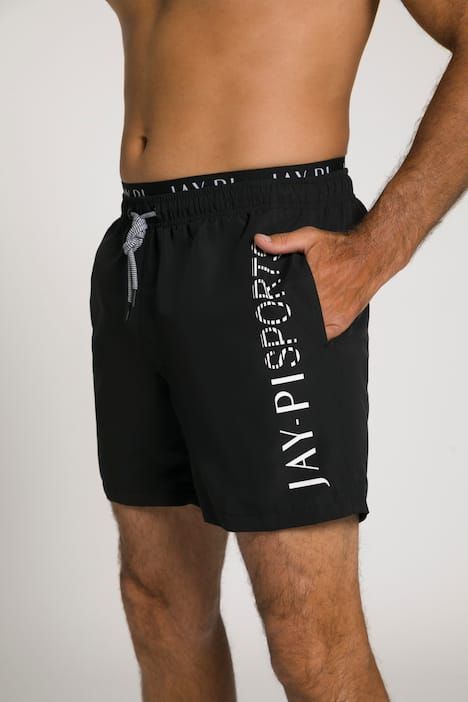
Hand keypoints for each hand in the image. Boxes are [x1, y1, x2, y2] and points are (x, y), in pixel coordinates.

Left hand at [254, 226, 384, 340]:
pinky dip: (314, 334)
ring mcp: (331, 315)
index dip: (272, 308)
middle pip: (294, 317)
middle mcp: (320, 301)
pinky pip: (322, 336)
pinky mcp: (340, 323)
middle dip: (283, 317)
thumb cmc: (340, 248)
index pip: (283, 303)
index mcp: (308, 283)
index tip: (264, 309)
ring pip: (307, 329)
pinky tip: (305, 331)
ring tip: (286, 326)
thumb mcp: (309, 238)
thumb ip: (283, 242)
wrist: (370, 256)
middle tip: (271, 321)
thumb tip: (259, 241)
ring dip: (298, 328)